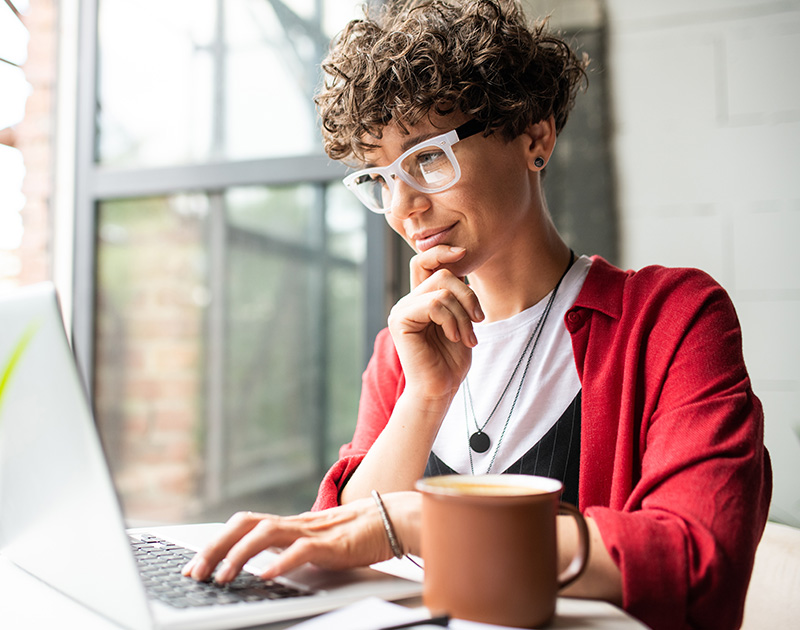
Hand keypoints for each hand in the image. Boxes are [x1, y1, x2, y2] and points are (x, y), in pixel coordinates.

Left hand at [182, 493, 419, 583]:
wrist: (390, 520)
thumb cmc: (354, 536)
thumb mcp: (312, 544)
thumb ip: (288, 550)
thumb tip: (260, 566)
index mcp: (287, 525)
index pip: (242, 525)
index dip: (215, 543)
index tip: (194, 567)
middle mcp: (294, 524)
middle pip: (245, 524)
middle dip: (215, 547)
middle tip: (196, 573)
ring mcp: (311, 531)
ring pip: (266, 533)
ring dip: (239, 555)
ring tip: (223, 577)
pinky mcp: (330, 544)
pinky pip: (301, 550)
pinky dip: (281, 562)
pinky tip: (265, 575)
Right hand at [388, 245, 483, 400]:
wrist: (440, 389)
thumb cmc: (451, 359)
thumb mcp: (461, 319)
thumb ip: (457, 294)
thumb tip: (462, 262)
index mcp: (421, 298)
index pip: (425, 261)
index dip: (442, 251)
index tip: (464, 252)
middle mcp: (408, 300)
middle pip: (442, 274)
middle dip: (468, 296)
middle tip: (478, 321)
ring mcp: (401, 309)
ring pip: (442, 289)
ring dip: (463, 314)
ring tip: (467, 337)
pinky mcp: (400, 320)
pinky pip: (434, 303)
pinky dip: (452, 320)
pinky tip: (454, 337)